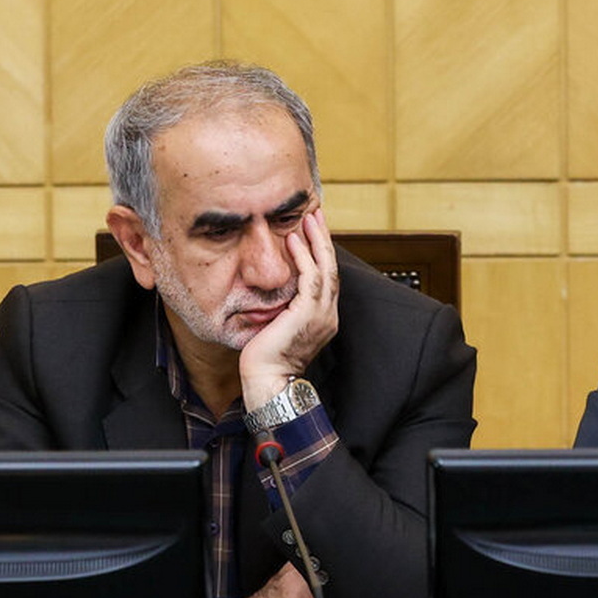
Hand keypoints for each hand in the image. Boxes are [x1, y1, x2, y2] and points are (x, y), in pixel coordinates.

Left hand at [239, 209, 339, 411]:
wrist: (267, 383)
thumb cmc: (265, 361)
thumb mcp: (277, 327)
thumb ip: (282, 307)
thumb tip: (272, 289)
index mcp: (322, 319)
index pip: (326, 278)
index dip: (321, 253)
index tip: (312, 231)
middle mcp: (326, 315)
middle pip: (331, 268)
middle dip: (324, 239)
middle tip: (316, 214)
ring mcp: (320, 315)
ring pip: (325, 269)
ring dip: (317, 241)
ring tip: (308, 218)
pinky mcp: (307, 314)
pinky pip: (310, 278)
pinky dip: (303, 257)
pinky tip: (294, 240)